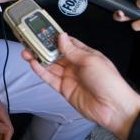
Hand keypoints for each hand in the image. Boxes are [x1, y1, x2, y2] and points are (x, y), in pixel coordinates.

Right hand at [23, 33, 139, 139]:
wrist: (113, 108)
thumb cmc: (109, 82)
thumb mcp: (91, 61)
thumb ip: (73, 50)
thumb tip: (61, 36)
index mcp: (86, 55)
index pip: (67, 43)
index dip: (55, 37)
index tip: (42, 30)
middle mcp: (76, 65)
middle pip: (56, 54)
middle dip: (43, 47)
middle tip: (30, 40)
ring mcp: (70, 77)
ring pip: (50, 65)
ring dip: (38, 58)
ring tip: (26, 51)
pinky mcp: (64, 89)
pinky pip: (50, 78)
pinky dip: (41, 71)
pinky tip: (33, 63)